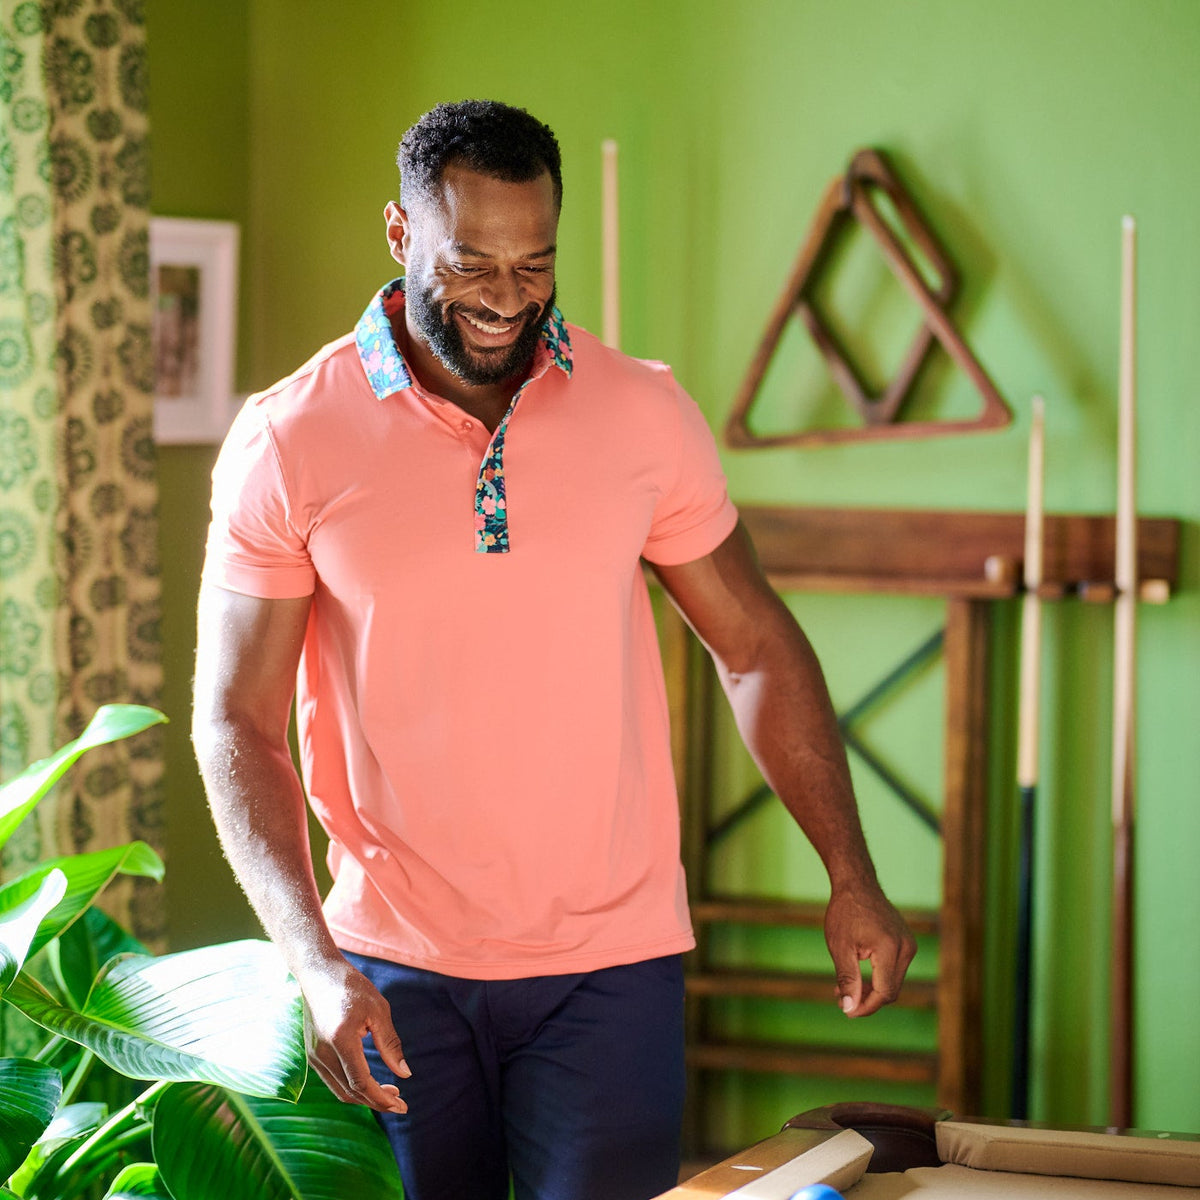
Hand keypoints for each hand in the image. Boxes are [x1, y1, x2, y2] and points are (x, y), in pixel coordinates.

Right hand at [297, 955, 410, 1111]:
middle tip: (400, 1104)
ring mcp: (313, 1056)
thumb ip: (390, 1044)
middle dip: (376, 1102)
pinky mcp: (312, 1054)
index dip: (381, 1098)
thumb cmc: (351, 987)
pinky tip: (369, 1083)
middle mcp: (322, 1053)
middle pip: (349, 1092)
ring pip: (339, 1090)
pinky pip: (333, 1080)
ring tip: (389, 1094)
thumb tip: (405, 1074)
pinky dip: (351, 1088)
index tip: (401, 1105)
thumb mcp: (378, 1010)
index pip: (360, 1082)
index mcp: (340, 1040)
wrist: (318, 973)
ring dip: (364, 1097)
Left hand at [824, 884, 916, 1017]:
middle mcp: (906, 948)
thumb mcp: (840, 947)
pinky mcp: (906, 943)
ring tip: (844, 987)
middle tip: (840, 997)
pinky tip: (857, 975)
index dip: (866, 1007)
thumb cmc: (845, 912)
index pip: (885, 993)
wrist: (856, 884)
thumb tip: (849, 1009)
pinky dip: (877, 977)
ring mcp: (909, 945)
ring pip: (892, 982)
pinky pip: (894, 970)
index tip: (846, 1011)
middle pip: (890, 990)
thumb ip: (847, 979)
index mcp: (891, 949)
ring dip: (871, 990)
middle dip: (866, 999)